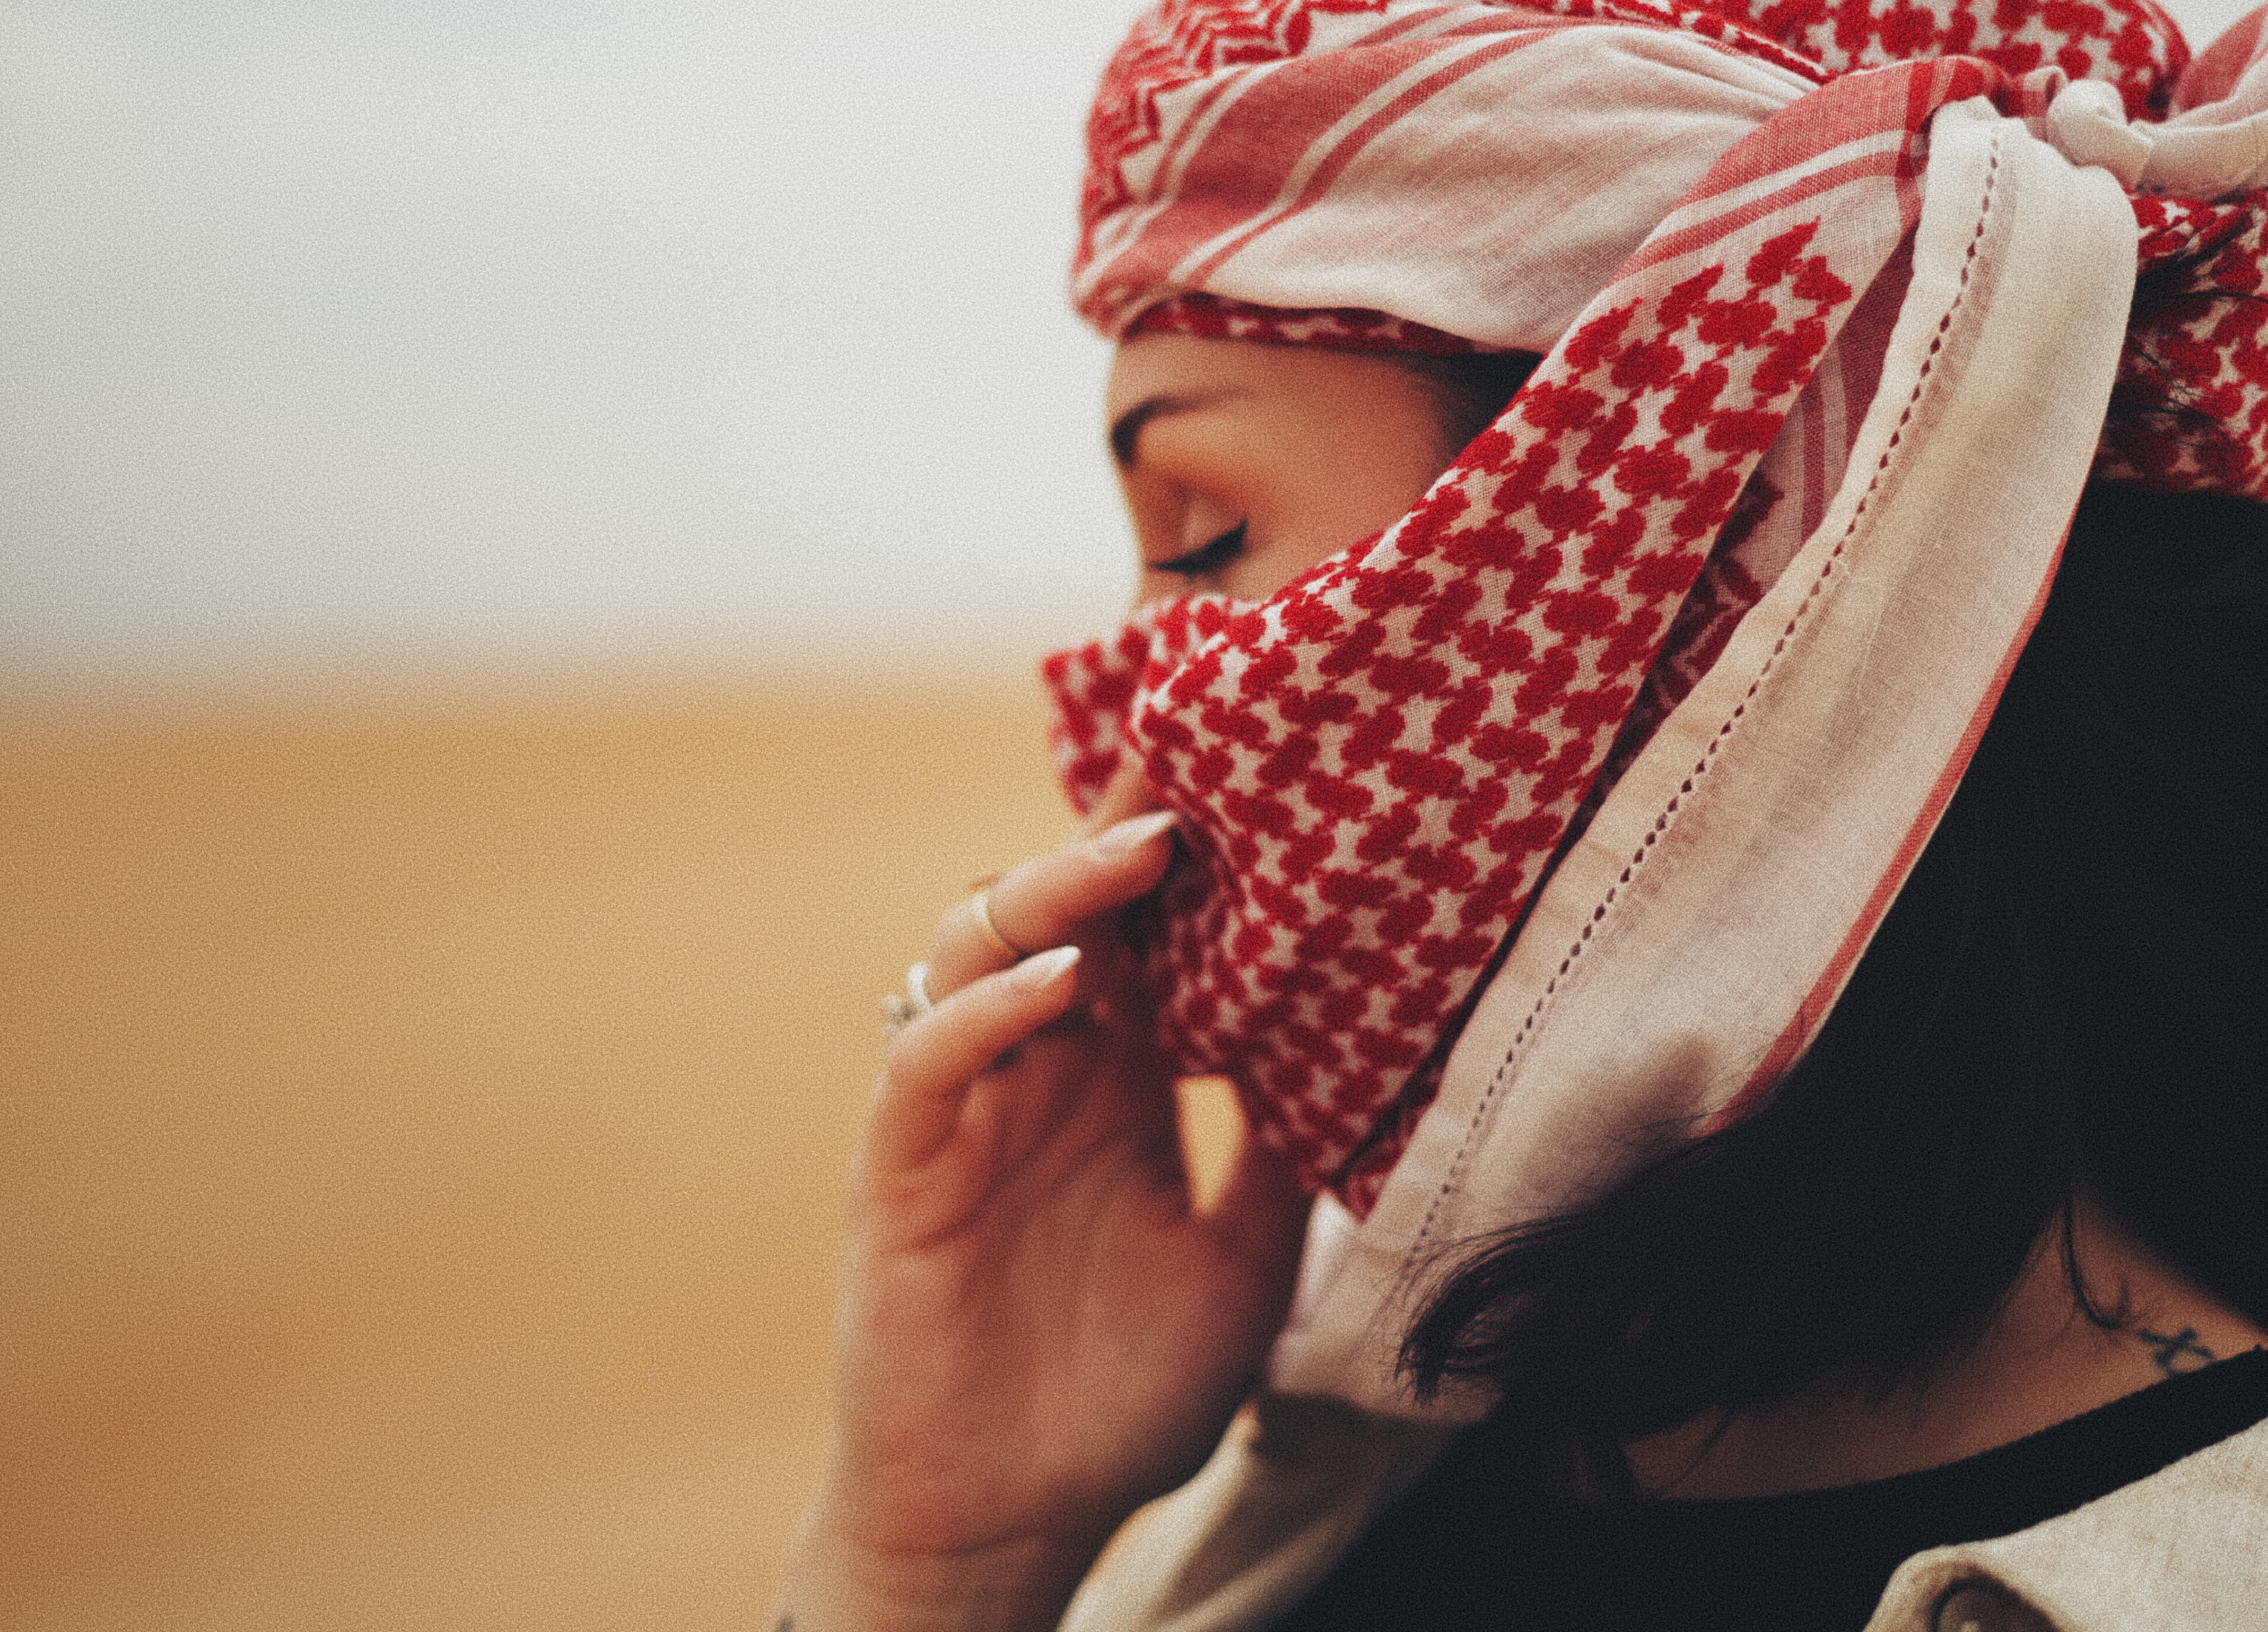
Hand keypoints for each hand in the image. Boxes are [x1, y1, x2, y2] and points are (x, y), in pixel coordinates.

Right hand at [785, 771, 1311, 1630]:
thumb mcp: (1245, 1267)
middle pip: (1063, 904)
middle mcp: (1040, 1070)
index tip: (1262, 764)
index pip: (1146, 930)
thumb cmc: (1119, 1396)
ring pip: (980, 947)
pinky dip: (988, 1012)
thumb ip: (1280, 1160)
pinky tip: (1061, 987)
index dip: (1186, 848)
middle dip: (1123, 821)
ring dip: (1058, 890)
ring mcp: (966, 1111)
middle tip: (1203, 747)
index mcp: (1116, 1079)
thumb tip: (1363, 1052)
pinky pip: (929, 1060)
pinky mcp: (904, 1169)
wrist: (1014, 1520)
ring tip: (1149, 844)